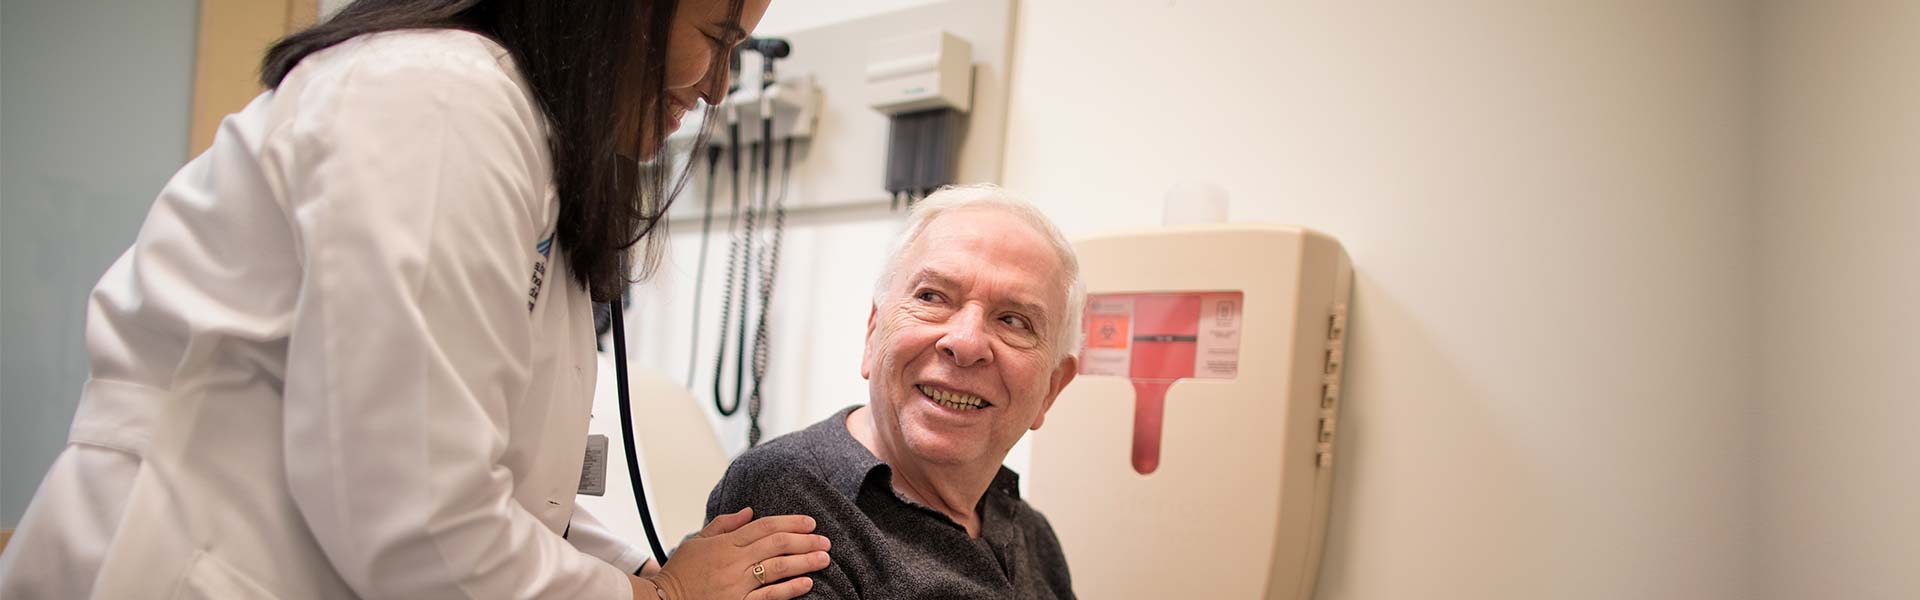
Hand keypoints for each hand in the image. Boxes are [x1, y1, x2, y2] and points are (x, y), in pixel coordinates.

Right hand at [647, 507, 831, 599]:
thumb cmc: (679, 573)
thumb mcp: (696, 542)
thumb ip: (724, 525)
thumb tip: (749, 512)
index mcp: (725, 544)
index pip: (764, 526)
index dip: (790, 522)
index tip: (810, 522)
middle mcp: (733, 562)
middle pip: (777, 544)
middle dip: (805, 541)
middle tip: (825, 540)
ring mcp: (736, 585)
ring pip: (777, 568)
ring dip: (804, 562)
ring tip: (824, 558)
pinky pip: (768, 596)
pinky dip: (789, 589)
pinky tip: (806, 583)